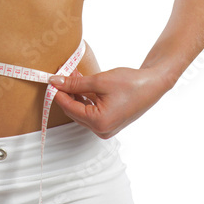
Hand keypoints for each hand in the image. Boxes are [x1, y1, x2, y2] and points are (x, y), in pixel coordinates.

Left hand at [46, 65, 169, 137]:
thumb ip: (75, 83)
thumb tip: (55, 82)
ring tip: (71, 74)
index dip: (57, 93)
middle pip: (74, 110)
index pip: (69, 108)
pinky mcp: (109, 122)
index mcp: (99, 123)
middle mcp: (101, 130)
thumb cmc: (130, 83)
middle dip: (66, 92)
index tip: (50, 79)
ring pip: (81, 110)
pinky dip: (84, 97)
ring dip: (74, 93)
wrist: (153, 85)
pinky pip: (90, 111)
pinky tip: (80, 82)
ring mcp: (105, 128)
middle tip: (61, 73)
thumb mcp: (99, 81)